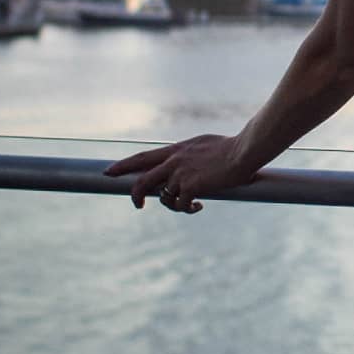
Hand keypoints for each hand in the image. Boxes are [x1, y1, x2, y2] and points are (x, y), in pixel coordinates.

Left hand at [102, 133, 256, 213]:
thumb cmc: (232, 147)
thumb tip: (192, 166)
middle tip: (138, 205)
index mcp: (176, 149)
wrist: (244, 151)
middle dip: (135, 194)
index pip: (143, 157)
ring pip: (164, 197)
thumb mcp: (204, 145)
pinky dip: (188, 209)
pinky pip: (182, 204)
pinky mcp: (191, 186)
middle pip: (142, 180)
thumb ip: (192, 155)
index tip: (109, 171)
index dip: (124, 165)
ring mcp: (181, 173)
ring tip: (189, 205)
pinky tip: (200, 207)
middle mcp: (174, 161)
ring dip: (173, 205)